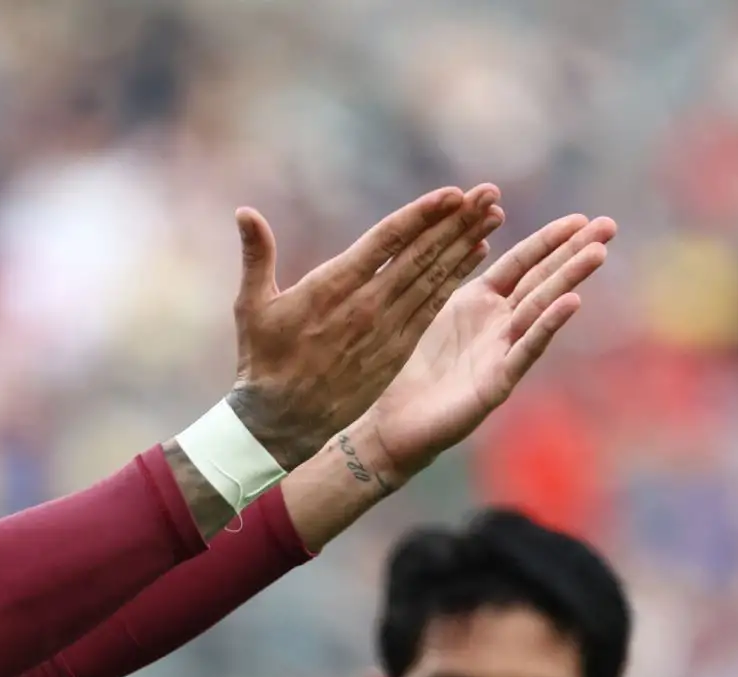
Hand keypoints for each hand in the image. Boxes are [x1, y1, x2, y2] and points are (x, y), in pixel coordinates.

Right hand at [223, 185, 504, 468]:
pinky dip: (455, 279)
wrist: (281, 422)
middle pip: (420, 255)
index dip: (422, 215)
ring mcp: (385, 330)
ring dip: (465, 245)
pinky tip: (477, 256)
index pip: (386, 241)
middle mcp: (366, 306)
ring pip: (434, 279)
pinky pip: (433, 307)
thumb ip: (256, 255)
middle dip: (457, 222)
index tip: (453, 193)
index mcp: (332, 288)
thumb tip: (244, 211)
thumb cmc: (263, 360)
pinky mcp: (396, 350)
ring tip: (493, 215)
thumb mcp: (252, 306)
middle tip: (488, 193)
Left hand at [350, 213, 615, 486]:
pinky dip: (548, 325)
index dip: (549, 240)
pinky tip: (572, 301)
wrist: (394, 422)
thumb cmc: (411, 369)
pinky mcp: (496, 383)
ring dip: (568, 279)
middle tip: (610, 225)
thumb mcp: (435, 314)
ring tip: (598, 253)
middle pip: (540, 280)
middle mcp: (497, 324)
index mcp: (479, 302)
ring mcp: (500, 352)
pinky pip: (525, 349)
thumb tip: (475, 235)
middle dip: (574, 252)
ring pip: (539, 309)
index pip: (521, 263)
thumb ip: (455, 279)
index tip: (581, 218)